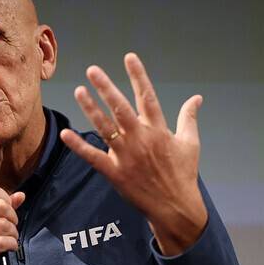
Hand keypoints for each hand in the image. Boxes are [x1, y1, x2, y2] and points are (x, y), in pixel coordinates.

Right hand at [0, 184, 24, 264]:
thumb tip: (20, 196)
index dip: (5, 198)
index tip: (7, 208)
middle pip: (0, 205)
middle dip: (13, 217)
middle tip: (11, 225)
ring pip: (3, 224)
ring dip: (13, 232)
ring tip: (10, 237)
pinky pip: (2, 241)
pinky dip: (11, 244)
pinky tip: (9, 246)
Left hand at [60, 53, 207, 255]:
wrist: (175, 207)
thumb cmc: (183, 174)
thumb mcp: (191, 143)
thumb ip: (189, 118)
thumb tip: (197, 98)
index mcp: (159, 129)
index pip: (147, 96)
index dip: (138, 76)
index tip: (129, 57)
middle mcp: (141, 139)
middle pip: (121, 108)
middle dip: (106, 87)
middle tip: (93, 70)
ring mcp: (126, 156)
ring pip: (105, 127)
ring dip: (90, 108)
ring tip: (79, 91)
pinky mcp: (115, 172)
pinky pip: (93, 157)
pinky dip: (79, 146)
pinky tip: (66, 134)